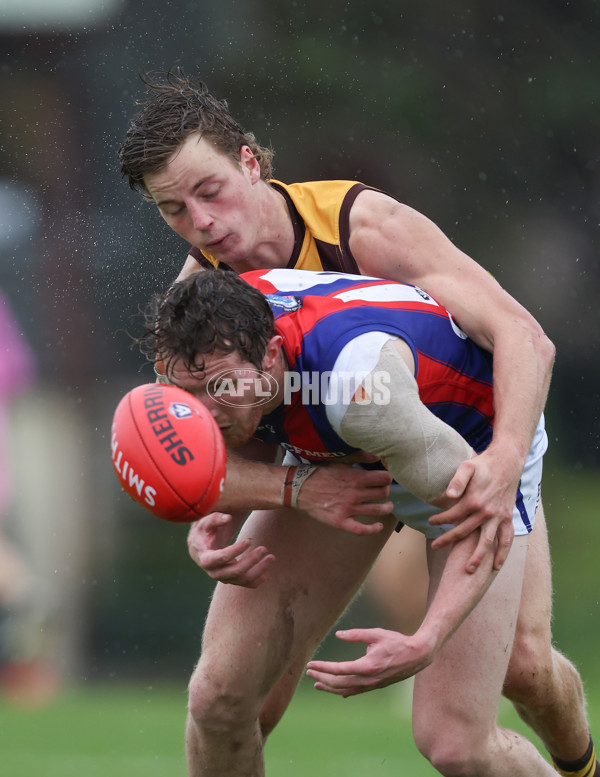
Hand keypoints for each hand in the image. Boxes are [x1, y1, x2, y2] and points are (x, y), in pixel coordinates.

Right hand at [187, 512, 274, 587]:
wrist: (200, 546)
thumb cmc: (203, 531)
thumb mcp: (204, 522)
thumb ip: (214, 519)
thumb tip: (227, 518)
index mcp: (205, 558)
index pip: (220, 558)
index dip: (235, 551)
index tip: (248, 541)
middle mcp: (213, 572)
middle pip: (234, 571)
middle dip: (251, 561)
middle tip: (264, 548)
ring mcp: (223, 577)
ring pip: (242, 579)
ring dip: (259, 570)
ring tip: (271, 557)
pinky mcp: (231, 579)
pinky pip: (245, 584)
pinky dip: (257, 580)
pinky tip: (267, 572)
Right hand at [297, 464, 393, 535]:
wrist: (300, 489)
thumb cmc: (320, 474)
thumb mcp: (340, 462)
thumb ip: (359, 457)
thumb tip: (376, 455)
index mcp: (356, 478)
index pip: (384, 478)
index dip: (387, 477)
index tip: (386, 478)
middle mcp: (355, 494)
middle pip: (383, 493)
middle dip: (386, 490)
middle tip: (383, 490)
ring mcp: (349, 509)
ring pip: (378, 510)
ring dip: (387, 507)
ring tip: (388, 506)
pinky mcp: (341, 522)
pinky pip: (362, 529)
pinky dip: (373, 529)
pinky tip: (379, 526)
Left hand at [306, 628, 434, 697]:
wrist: (417, 656)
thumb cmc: (396, 642)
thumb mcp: (376, 634)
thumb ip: (355, 634)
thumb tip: (338, 634)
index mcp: (367, 666)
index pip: (339, 669)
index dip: (323, 668)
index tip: (311, 665)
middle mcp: (368, 679)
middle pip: (339, 683)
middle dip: (322, 678)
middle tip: (309, 673)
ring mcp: (372, 685)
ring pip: (346, 690)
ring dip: (330, 688)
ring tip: (317, 684)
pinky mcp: (376, 686)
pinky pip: (356, 691)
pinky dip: (343, 691)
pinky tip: (337, 692)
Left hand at [428, 448, 518, 571]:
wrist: (507, 462)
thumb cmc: (483, 464)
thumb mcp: (467, 467)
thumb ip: (457, 481)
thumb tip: (448, 495)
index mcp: (474, 501)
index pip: (452, 516)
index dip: (439, 520)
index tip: (430, 523)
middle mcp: (486, 512)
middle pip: (464, 532)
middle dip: (448, 540)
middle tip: (434, 546)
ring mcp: (498, 517)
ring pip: (487, 542)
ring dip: (478, 557)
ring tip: (469, 571)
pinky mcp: (507, 518)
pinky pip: (506, 538)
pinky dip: (502, 552)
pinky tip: (496, 565)